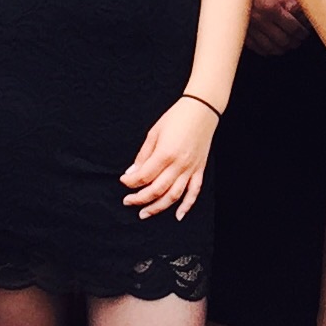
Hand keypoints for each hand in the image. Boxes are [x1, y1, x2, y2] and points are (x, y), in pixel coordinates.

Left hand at [123, 96, 217, 217]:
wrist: (202, 109)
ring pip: (173, 196)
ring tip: (144, 213)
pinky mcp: (200, 170)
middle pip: (156, 190)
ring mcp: (191, 169)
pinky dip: (187, 206)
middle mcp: (179, 165)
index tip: (123, 181)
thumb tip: (131, 173)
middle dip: (139, 199)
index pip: (144, 176)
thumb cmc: (176, 117)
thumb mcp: (154, 133)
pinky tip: (177, 215)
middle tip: (128, 201)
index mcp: (165, 154)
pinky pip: (194, 192)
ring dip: (158, 207)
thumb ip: (143, 155)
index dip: (130, 182)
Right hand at [246, 0, 310, 58]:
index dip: (301, 32)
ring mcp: (251, 28)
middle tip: (299, 41)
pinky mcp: (241, 32)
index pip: (293, 27)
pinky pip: (256, 46)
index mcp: (271, 7)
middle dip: (294, 42)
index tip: (304, 33)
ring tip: (287, 47)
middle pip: (284, 39)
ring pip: (271, 46)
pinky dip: (265, 50)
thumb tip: (289, 2)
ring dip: (281, 48)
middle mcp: (262, 20)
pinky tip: (270, 50)